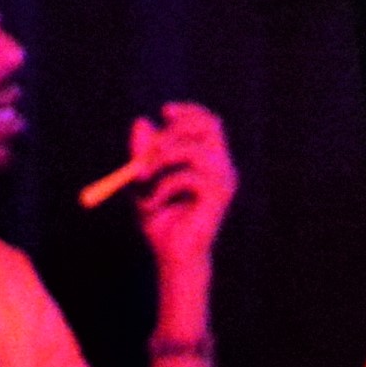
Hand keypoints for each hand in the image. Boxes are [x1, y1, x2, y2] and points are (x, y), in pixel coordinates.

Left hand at [115, 103, 234, 273]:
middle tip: (146, 150)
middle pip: (209, 126)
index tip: (164, 111)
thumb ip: (142, 153)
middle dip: (172, 133)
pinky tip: (153, 204)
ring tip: (142, 182)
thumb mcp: (143, 181)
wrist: (172, 255)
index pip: (209, 123)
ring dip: (159, 162)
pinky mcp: (218, 196)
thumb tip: (141, 121)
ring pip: (192, 150)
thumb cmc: (161, 219)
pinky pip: (186, 177)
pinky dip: (161, 187)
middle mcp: (223, 166)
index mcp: (210, 160)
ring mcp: (224, 180)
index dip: (189, 112)